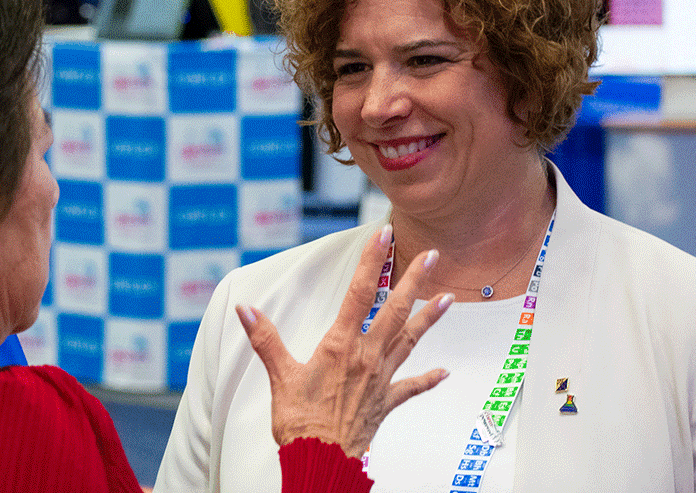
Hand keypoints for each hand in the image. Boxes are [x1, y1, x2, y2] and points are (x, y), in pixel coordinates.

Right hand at [235, 224, 452, 457]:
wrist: (322, 460)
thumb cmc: (300, 423)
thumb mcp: (278, 376)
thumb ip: (265, 339)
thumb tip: (245, 310)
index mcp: (340, 345)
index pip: (360, 293)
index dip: (372, 261)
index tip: (383, 235)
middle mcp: (366, 356)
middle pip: (395, 310)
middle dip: (415, 280)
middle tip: (433, 255)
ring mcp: (380, 378)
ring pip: (410, 340)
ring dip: (430, 317)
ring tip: (449, 297)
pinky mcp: (386, 402)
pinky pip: (411, 388)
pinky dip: (428, 380)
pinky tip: (444, 372)